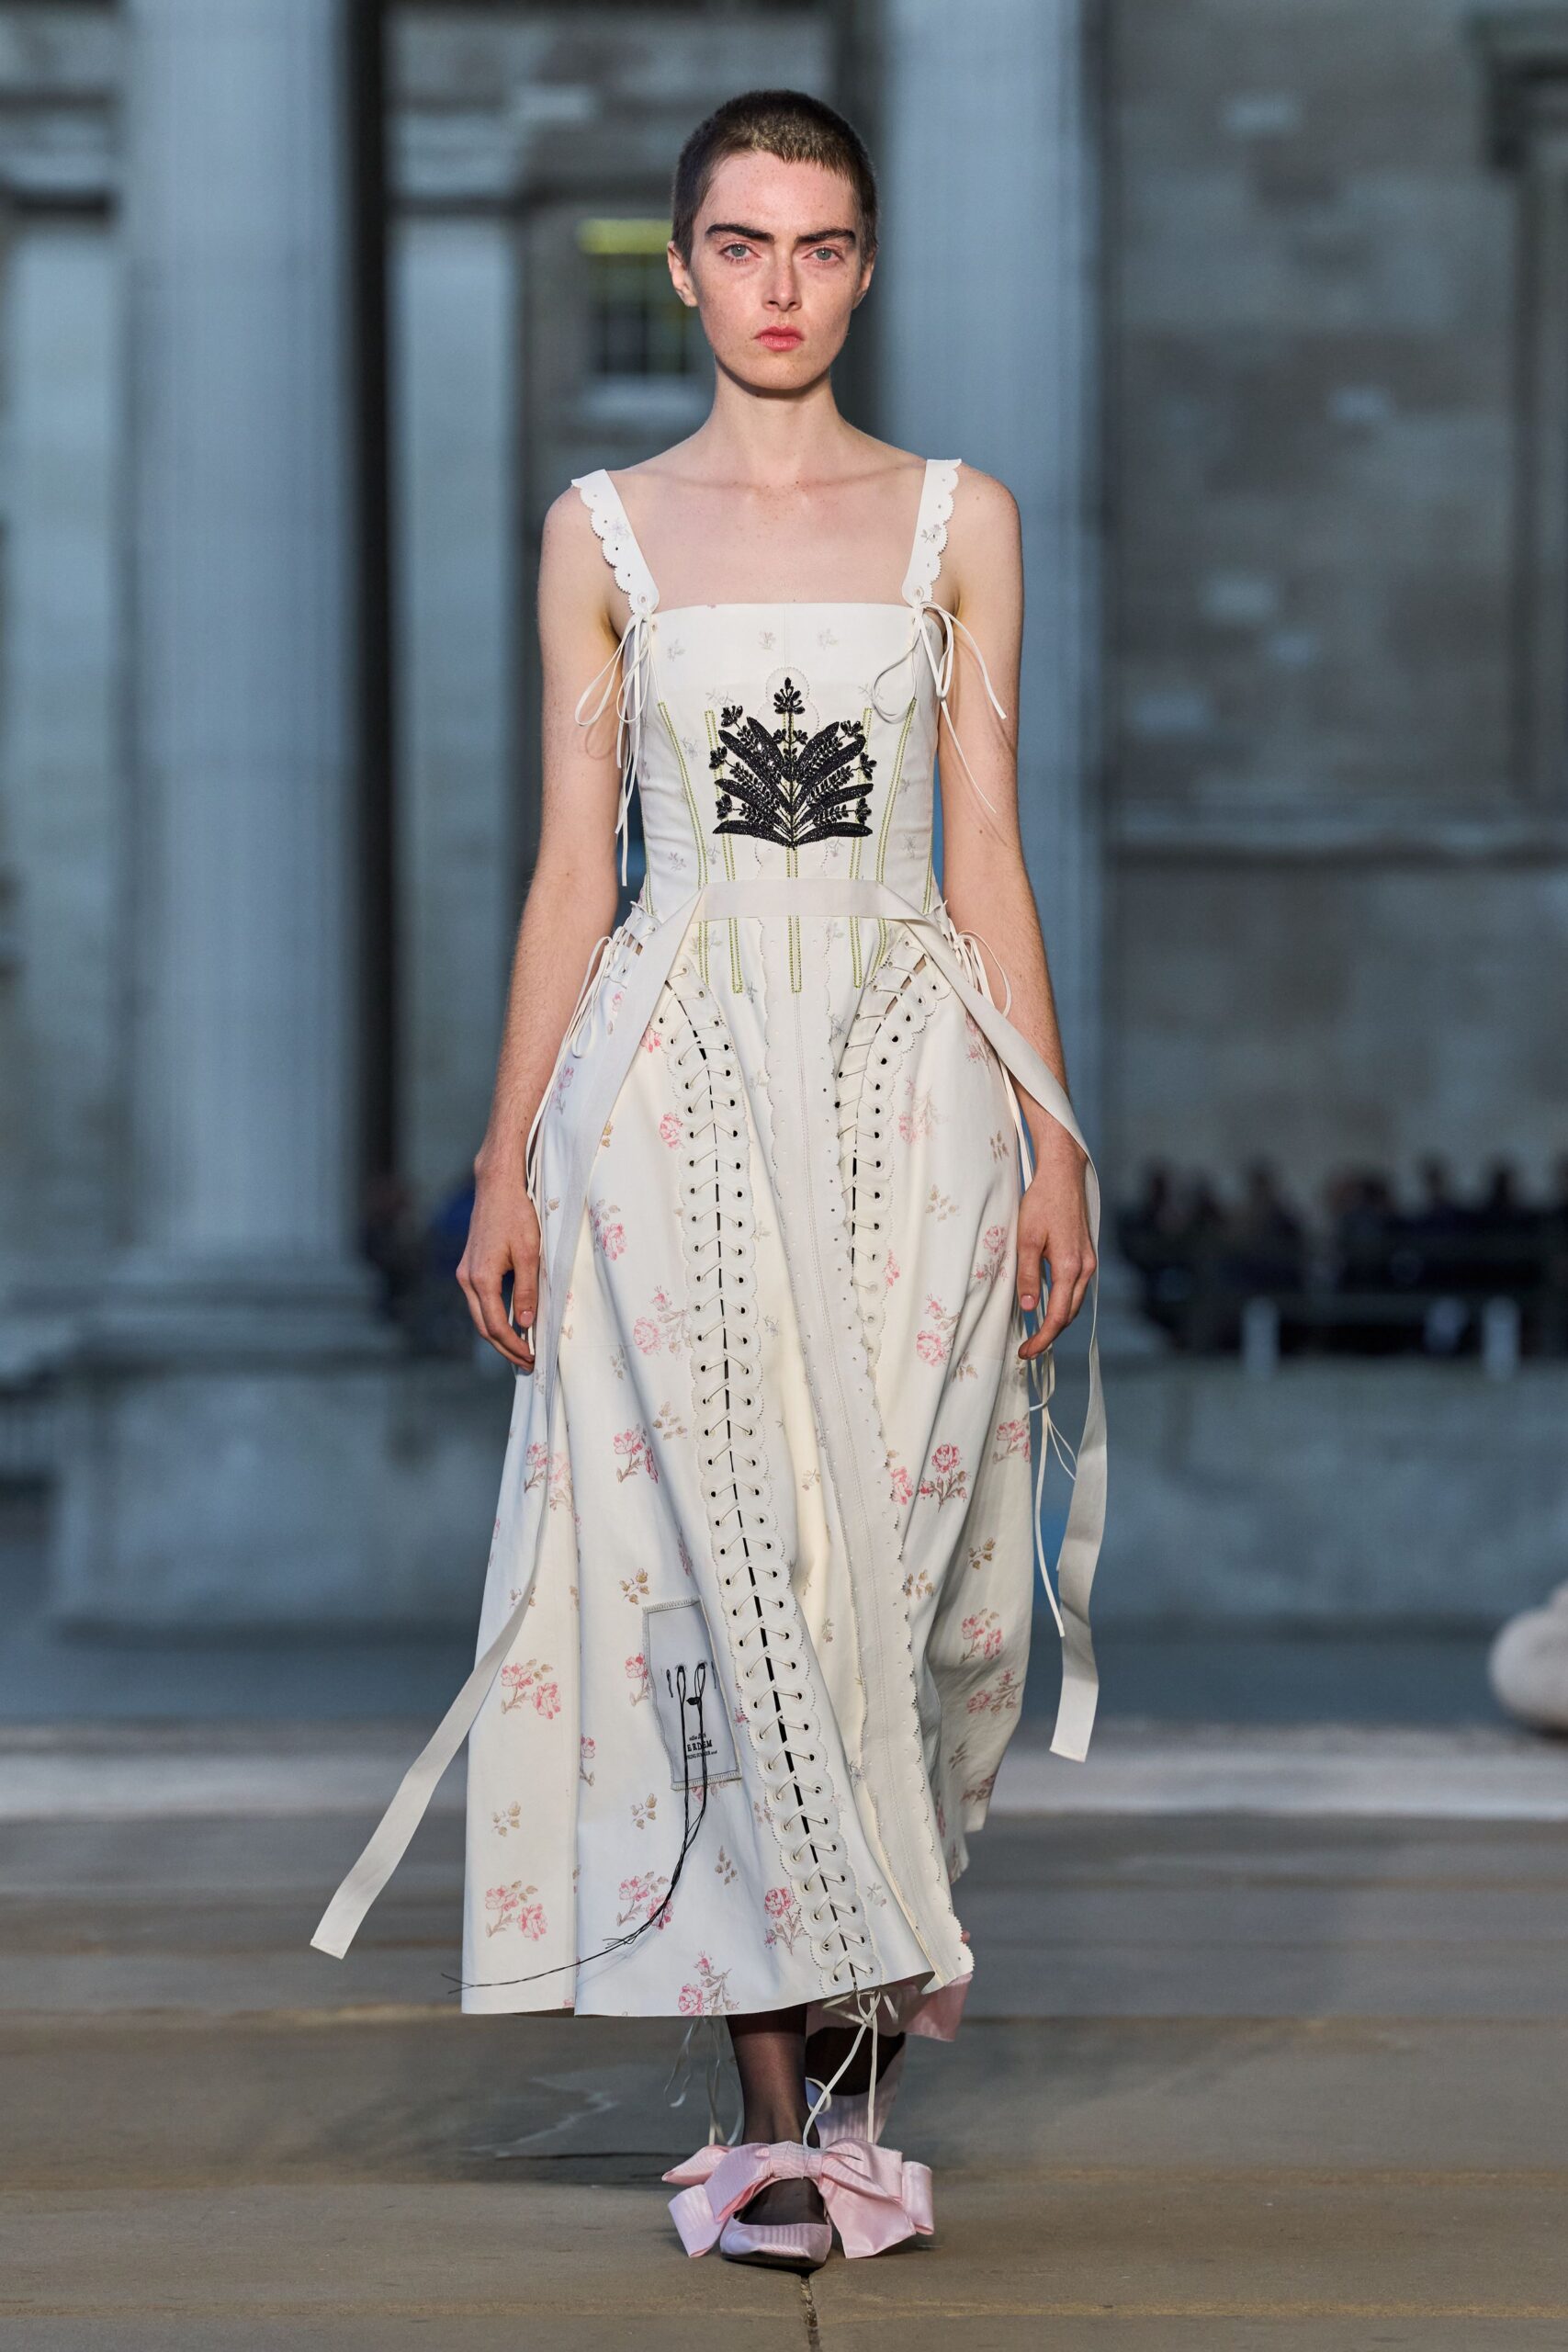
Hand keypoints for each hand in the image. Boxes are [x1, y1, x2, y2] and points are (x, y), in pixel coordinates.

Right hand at [458, 1156, 540, 1369]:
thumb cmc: (516, 1215)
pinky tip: (510, 1321)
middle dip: (504, 1347)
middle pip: (483, 1326)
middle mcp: (467, 1279)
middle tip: (527, 1363)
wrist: (498, 1186)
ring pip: (479, 1314)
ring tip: (520, 1348)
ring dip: (498, 1334)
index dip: (513, 1346)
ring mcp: (465, 1272)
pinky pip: (480, 1300)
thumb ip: (526, 1291)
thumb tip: (526, 1324)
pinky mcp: (469, 1265)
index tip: (531, 1358)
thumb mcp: (529, 1253)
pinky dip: (493, 1316)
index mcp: (481, 1279)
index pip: (495, 1326)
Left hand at [1016, 1129, 1094, 1360]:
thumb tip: (1030, 1308)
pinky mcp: (1086, 1255)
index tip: (1025, 1353)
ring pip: (1075, 1303)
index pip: (1058, 1316)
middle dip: (1049, 1336)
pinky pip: (1076, 1289)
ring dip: (1057, 1321)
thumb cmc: (1042, 1203)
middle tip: (1027, 1349)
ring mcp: (1088, 1261)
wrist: (1063, 1175)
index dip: (1042, 1338)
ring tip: (1035, 1333)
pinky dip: (1064, 1304)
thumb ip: (1028, 1275)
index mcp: (1069, 1267)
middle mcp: (1084, 1268)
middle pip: (1070, 1315)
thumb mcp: (1026, 1239)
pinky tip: (1048, 1306)